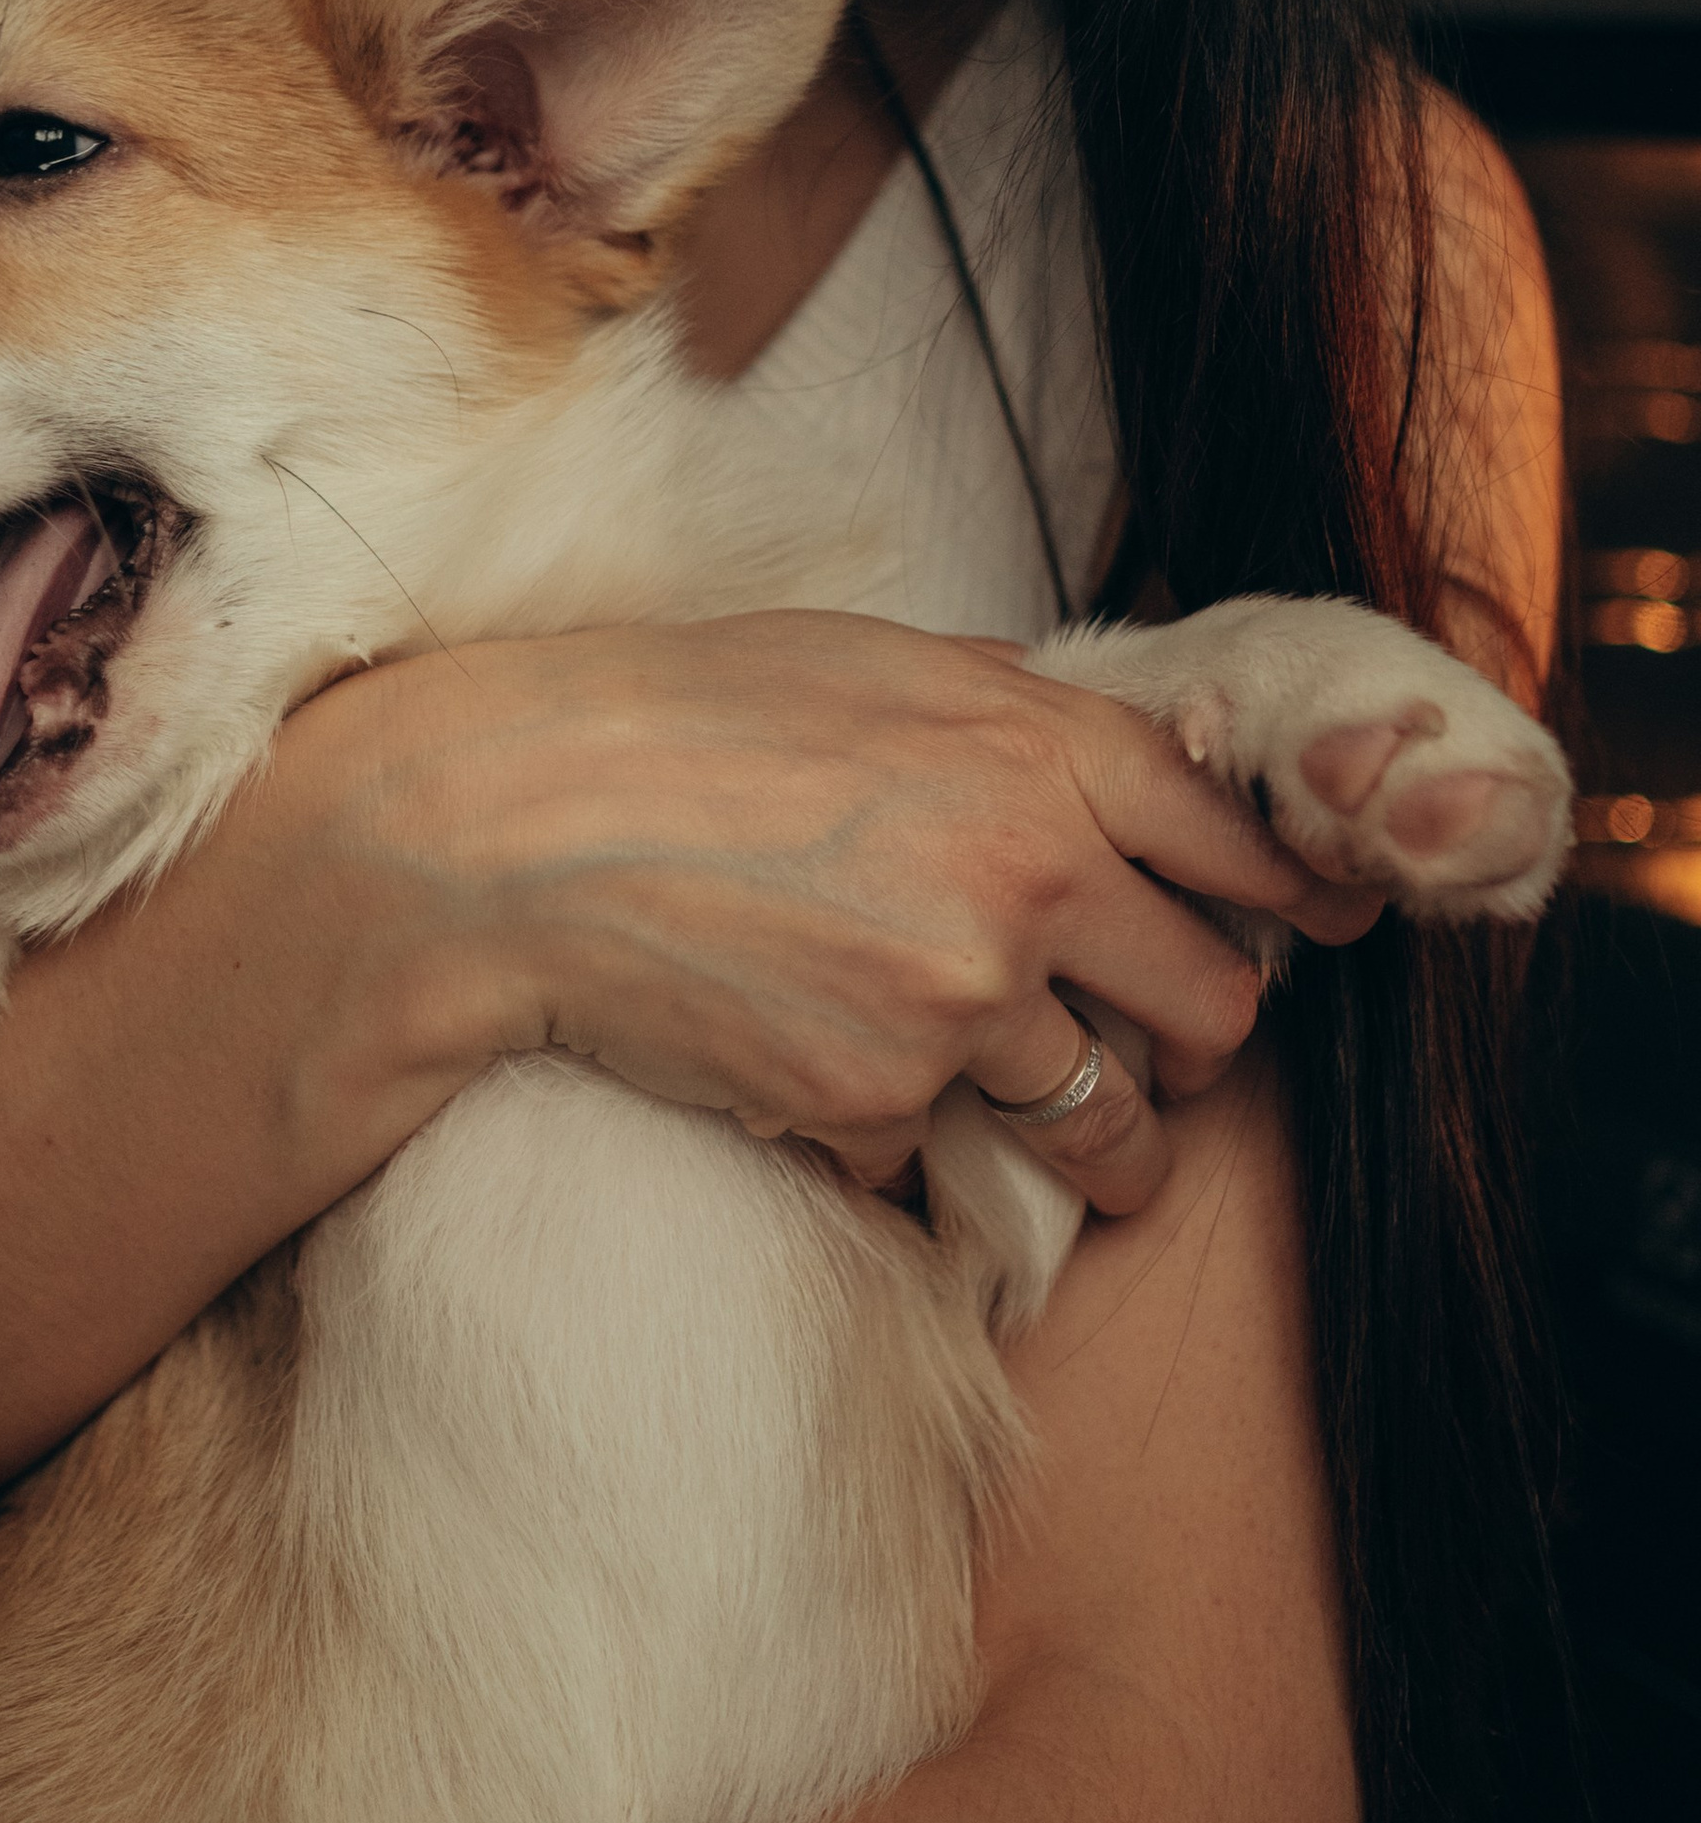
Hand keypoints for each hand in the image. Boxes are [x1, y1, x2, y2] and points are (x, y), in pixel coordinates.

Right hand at [338, 612, 1380, 1217]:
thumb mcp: (868, 660)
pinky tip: (840, 1091)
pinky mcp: (874, 1111)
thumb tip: (1104, 739)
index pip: (1243, 847)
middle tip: (1165, 1042)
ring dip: (1110, 1142)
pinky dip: (904, 1148)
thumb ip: (1008, 706)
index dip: (1289, 897)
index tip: (1308, 929)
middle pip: (1217, 1008)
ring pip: (1114, 1126)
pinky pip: (938, 1161)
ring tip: (1073, 1136)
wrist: (513, 830)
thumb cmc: (675, 718)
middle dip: (1201, 1036)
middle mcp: (1031, 885)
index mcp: (1044, 754)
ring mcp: (957, 1012)